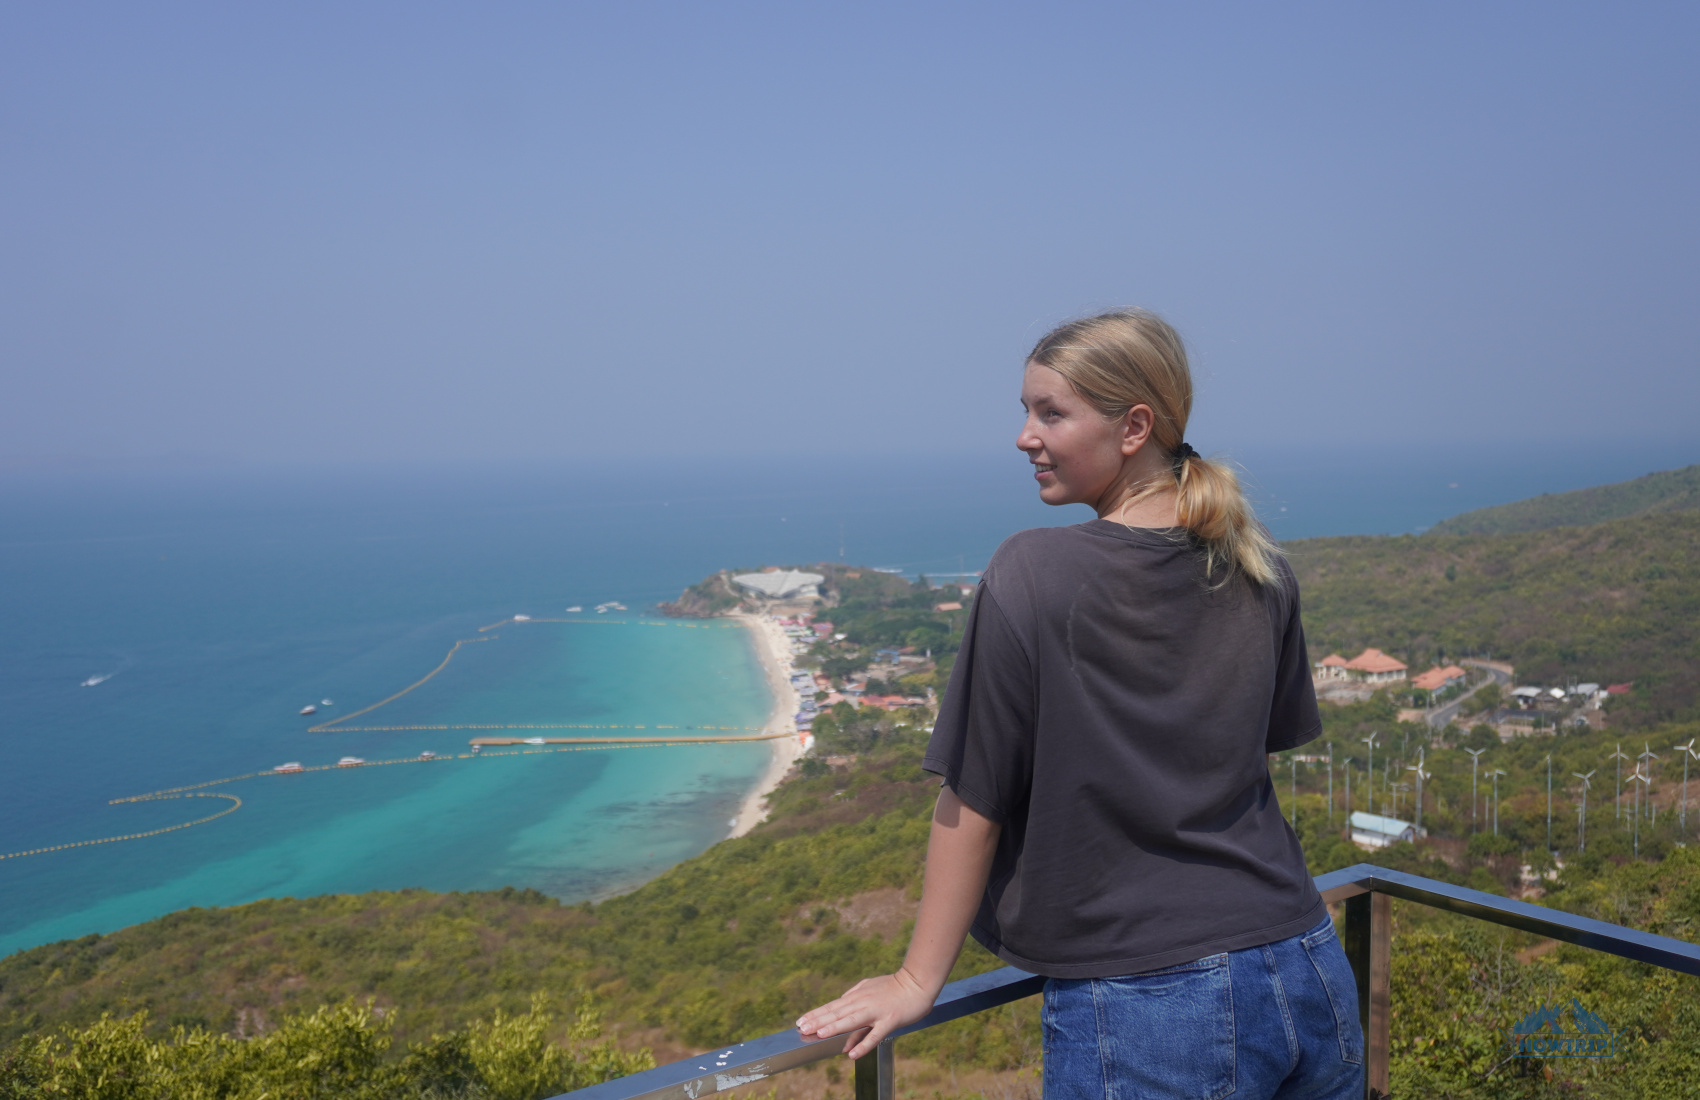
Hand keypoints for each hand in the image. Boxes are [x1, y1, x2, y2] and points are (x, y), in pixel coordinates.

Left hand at [795, 968, 937, 1058]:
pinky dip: (863, 1044)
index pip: (832, 1006)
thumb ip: (854, 1003)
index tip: (800, 1021)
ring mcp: (876, 1011)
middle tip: (802, 1028)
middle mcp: (863, 1002)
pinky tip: (852, 1054)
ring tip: (819, 1035)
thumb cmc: (893, 988)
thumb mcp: (870, 990)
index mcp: (857, 996)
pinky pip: (875, 1034)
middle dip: (818, 1020)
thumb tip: (840, 1018)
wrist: (917, 983)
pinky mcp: (890, 1020)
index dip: (816, 1014)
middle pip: (837, 1012)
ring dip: (834, 1027)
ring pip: (852, 1020)